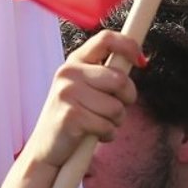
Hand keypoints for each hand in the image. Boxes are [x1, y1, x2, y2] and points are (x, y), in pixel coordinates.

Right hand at [0, 30, 140, 187]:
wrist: (46, 148)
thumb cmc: (74, 117)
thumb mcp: (85, 87)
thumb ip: (106, 73)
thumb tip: (139, 59)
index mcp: (75, 61)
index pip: (106, 39)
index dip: (129, 46)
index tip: (141, 61)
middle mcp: (69, 73)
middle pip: (120, 79)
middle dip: (128, 98)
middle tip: (117, 108)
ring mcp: (67, 94)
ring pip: (117, 107)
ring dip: (116, 121)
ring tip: (99, 123)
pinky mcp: (71, 117)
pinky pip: (108, 126)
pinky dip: (107, 135)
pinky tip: (92, 135)